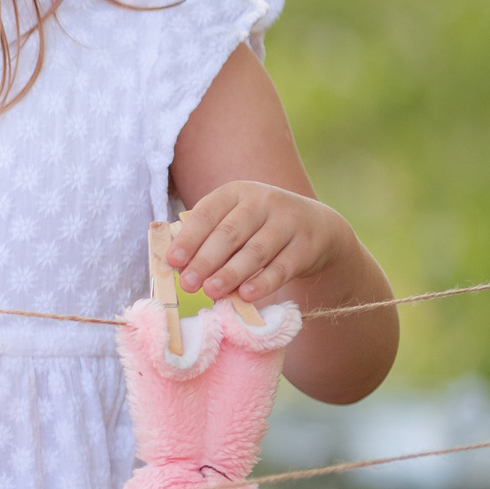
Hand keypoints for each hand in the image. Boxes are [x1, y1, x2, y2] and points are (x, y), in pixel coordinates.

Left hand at [168, 181, 347, 303]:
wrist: (316, 226)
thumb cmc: (258, 227)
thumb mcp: (234, 220)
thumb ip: (208, 237)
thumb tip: (178, 266)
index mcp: (236, 193)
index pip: (207, 213)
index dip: (189, 238)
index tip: (172, 261)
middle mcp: (263, 202)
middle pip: (229, 233)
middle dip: (205, 260)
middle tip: (188, 283)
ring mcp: (288, 222)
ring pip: (255, 251)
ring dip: (230, 273)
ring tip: (211, 291)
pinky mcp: (306, 245)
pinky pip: (282, 267)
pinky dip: (263, 283)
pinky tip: (245, 295)